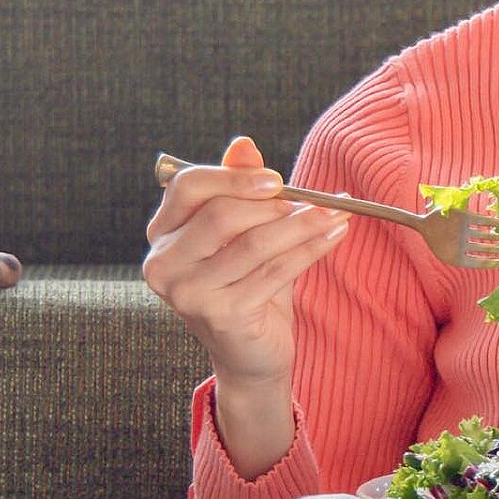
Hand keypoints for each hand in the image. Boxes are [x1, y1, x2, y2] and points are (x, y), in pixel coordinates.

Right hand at [142, 136, 349, 471]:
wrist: (252, 355)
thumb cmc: (247, 285)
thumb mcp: (243, 233)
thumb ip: (239, 188)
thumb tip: (244, 144)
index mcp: (162, 234)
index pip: (188, 187)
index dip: (233, 177)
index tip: (277, 179)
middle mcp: (163, 265)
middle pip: (220, 214)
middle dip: (273, 204)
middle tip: (314, 201)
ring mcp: (188, 294)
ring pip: (254, 244)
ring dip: (302, 225)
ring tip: (336, 214)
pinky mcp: (221, 316)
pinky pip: (273, 272)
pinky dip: (309, 251)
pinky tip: (334, 237)